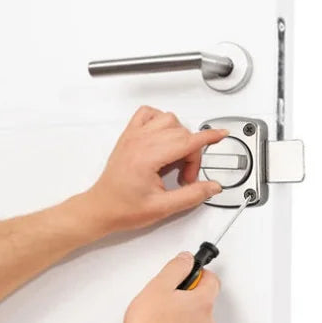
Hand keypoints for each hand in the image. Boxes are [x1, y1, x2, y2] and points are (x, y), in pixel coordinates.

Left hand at [82, 106, 228, 233]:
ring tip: (174, 160)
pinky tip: (162, 138)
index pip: (186, 141)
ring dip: (178, 136)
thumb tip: (212, 187)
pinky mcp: (128, 136)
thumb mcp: (161, 208)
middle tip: (185, 177)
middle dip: (191, 154)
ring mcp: (132, 137)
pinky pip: (147, 114)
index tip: (221, 135)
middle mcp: (139, 142)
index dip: (208, 138)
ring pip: (168, 119)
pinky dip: (159, 120)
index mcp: (147, 157)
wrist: (100, 209)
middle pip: (181, 133)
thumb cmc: (122, 209)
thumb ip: (191, 196)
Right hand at [123, 252, 219, 322]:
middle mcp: (206, 321)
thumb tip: (186, 260)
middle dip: (187, 294)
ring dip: (182, 313)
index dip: (198, 273)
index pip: (212, 279)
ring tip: (159, 315)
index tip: (185, 273)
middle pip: (204, 298)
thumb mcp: (158, 286)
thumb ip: (176, 268)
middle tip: (165, 296)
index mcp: (202, 302)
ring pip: (196, 317)